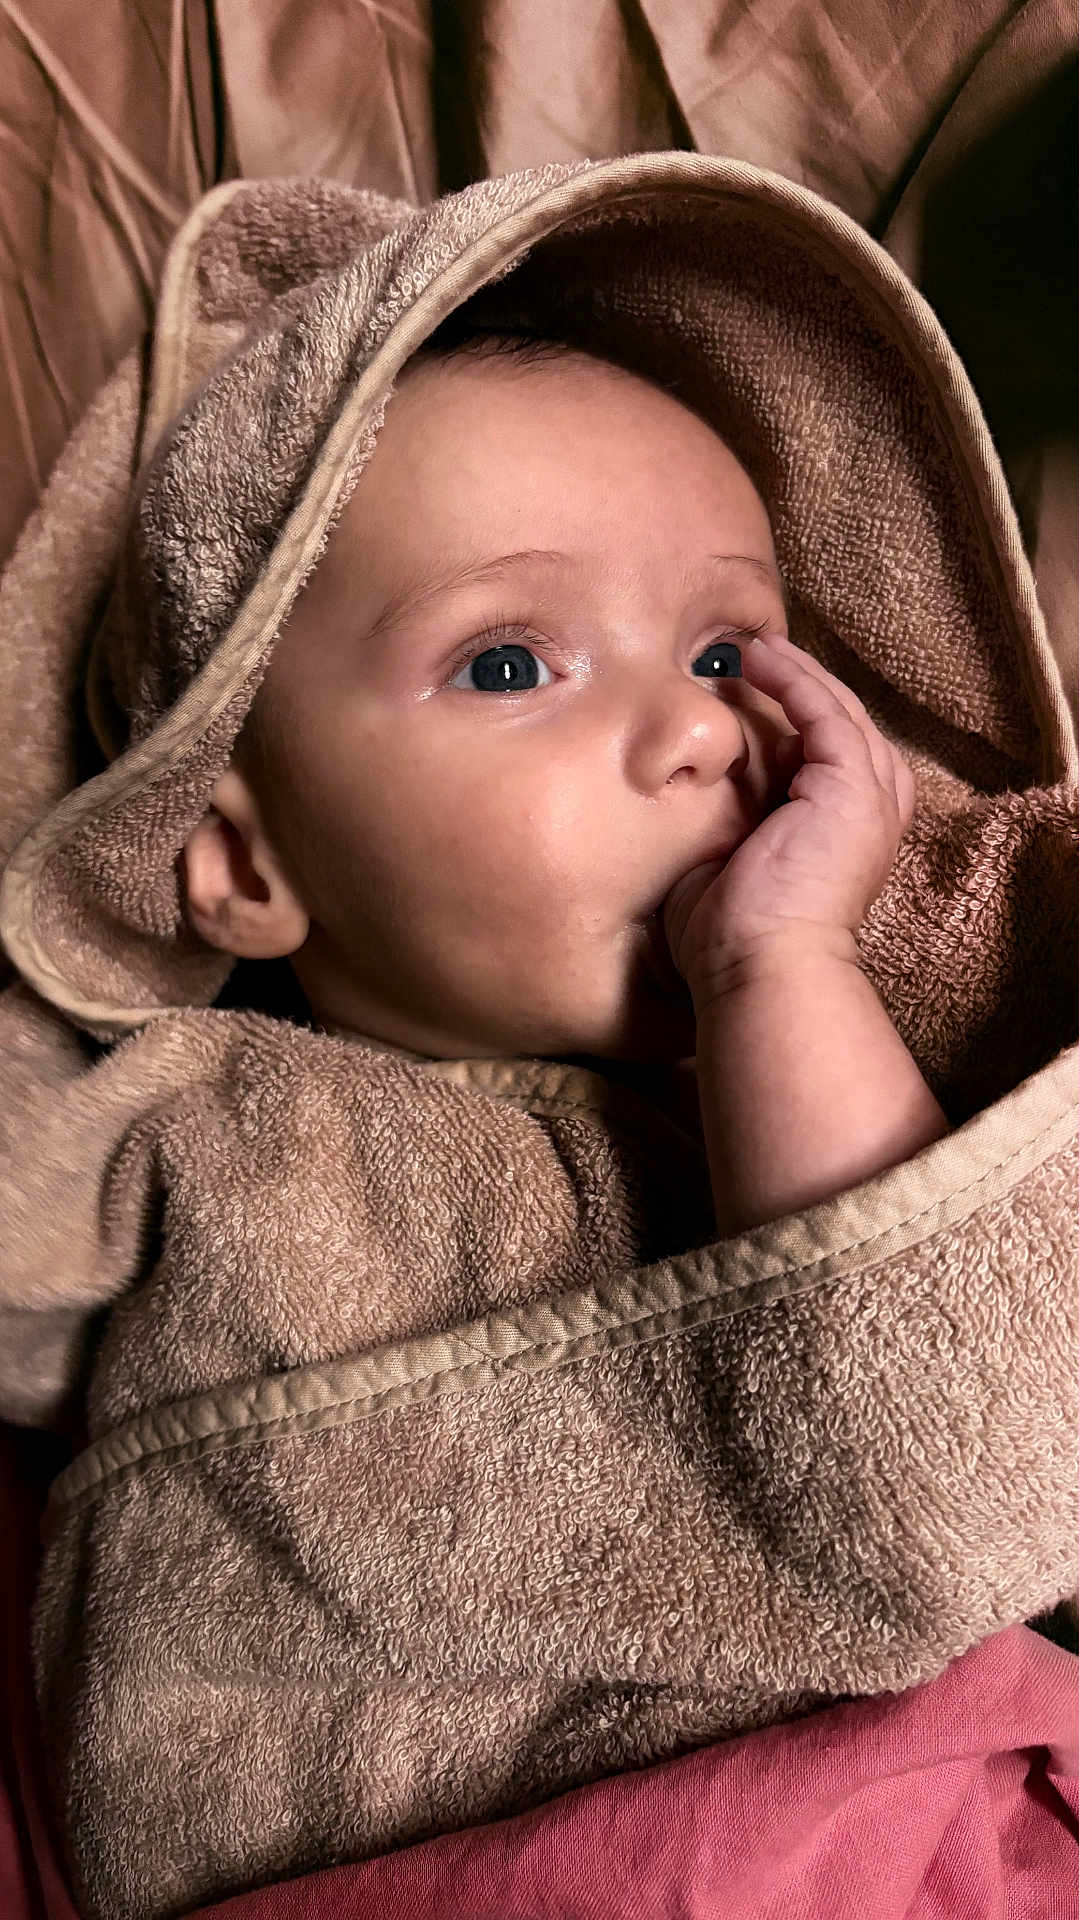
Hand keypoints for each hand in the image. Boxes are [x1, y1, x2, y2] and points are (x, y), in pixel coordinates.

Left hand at [662, 630, 916, 996]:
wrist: (758, 968)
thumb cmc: (732, 940)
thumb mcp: (726, 866)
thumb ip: (728, 827)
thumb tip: (694, 802)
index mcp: (846, 834)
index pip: (829, 758)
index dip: (795, 720)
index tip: (748, 692)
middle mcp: (869, 813)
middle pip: (844, 727)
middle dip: (803, 686)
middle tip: (755, 653)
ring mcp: (868, 799)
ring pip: (840, 712)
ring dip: (798, 675)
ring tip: (755, 647)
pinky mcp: (852, 787)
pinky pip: (826, 713)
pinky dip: (796, 680)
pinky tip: (759, 659)